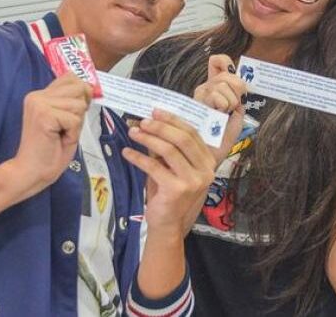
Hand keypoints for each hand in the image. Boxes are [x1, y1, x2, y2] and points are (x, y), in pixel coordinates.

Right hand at [12, 73, 91, 193]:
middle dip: (80, 110)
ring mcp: (39, 104)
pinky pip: (75, 119)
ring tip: (60, 134)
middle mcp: (37, 96)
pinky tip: (58, 139)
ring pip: (79, 104)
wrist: (31, 172)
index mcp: (40, 95)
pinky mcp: (44, 115)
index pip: (71, 78)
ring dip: (76, 124)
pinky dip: (72, 133)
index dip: (81, 94)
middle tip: (65, 127)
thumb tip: (90, 86)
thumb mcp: (66, 120)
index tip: (73, 113)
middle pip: (79, 87)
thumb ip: (73, 102)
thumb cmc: (50, 150)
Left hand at [123, 109, 215, 236]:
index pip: (192, 133)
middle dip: (160, 127)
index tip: (155, 112)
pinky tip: (127, 152)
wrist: (168, 224)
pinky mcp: (177, 190)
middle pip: (183, 139)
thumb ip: (170, 149)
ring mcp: (193, 181)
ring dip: (148, 139)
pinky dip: (138, 157)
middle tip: (142, 121)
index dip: (173, 120)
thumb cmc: (170, 193)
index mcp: (208, 161)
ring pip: (169, 150)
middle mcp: (205, 170)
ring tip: (133, 133)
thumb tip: (151, 123)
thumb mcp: (174, 168)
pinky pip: (155, 167)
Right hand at [193, 54, 246, 163]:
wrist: (212, 154)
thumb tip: (241, 82)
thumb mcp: (237, 115)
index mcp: (215, 88)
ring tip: (221, 115)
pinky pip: (218, 96)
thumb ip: (239, 97)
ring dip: (230, 103)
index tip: (234, 84)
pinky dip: (224, 107)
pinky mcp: (196, 102)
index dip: (227, 65)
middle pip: (228, 74)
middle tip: (230, 109)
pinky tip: (216, 116)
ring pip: (223, 84)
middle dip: (237, 91)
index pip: (218, 61)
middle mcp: (205, 87)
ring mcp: (200, 94)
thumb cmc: (222, 138)